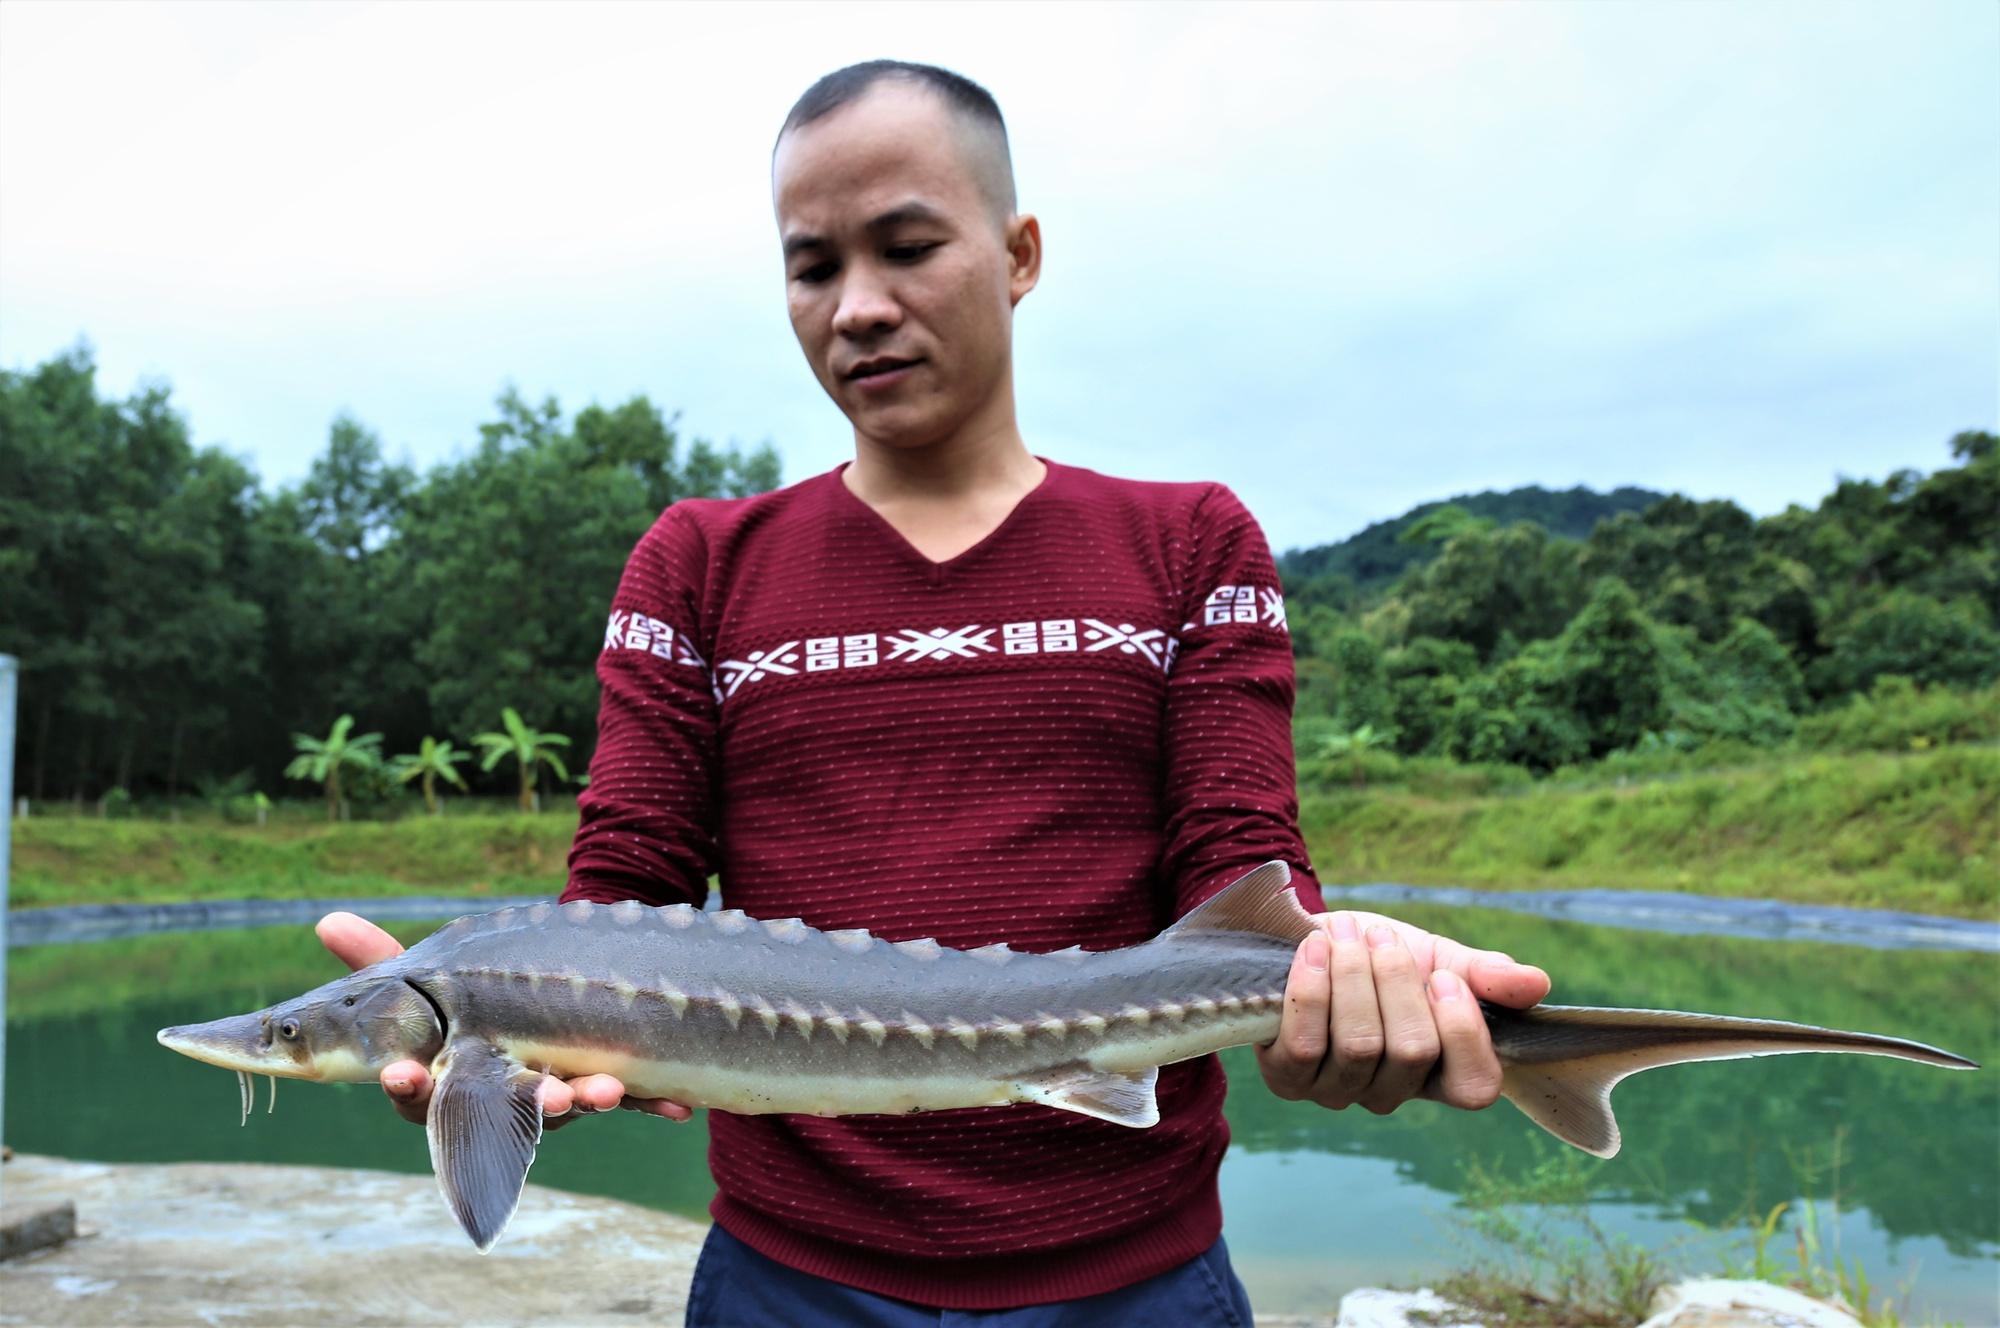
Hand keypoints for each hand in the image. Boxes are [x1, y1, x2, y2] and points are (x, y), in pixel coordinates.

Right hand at [314, 910, 694, 1128]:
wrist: (529, 1000)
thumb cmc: (462, 996)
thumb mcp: (421, 976)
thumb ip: (376, 955)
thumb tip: (326, 918)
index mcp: (443, 1075)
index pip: (417, 1089)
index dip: (409, 1084)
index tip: (403, 1072)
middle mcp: (495, 1097)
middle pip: (503, 1111)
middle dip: (528, 1101)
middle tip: (548, 1094)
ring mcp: (549, 1095)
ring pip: (568, 1106)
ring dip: (589, 1100)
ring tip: (608, 1088)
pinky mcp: (598, 1089)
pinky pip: (629, 1101)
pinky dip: (653, 1103)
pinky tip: (682, 1109)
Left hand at [1256, 910, 1549, 1114]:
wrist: (1310, 939)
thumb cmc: (1378, 954)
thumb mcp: (1437, 957)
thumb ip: (1484, 974)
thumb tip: (1537, 984)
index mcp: (1439, 1073)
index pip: (1474, 1087)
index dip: (1464, 1033)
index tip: (1443, 976)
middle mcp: (1391, 1094)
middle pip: (1412, 1052)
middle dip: (1397, 980)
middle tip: (1381, 936)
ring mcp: (1337, 1092)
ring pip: (1359, 1045)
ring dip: (1354, 975)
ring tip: (1351, 935)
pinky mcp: (1287, 1078)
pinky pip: (1304, 1042)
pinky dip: (1311, 987)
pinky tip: (1315, 949)